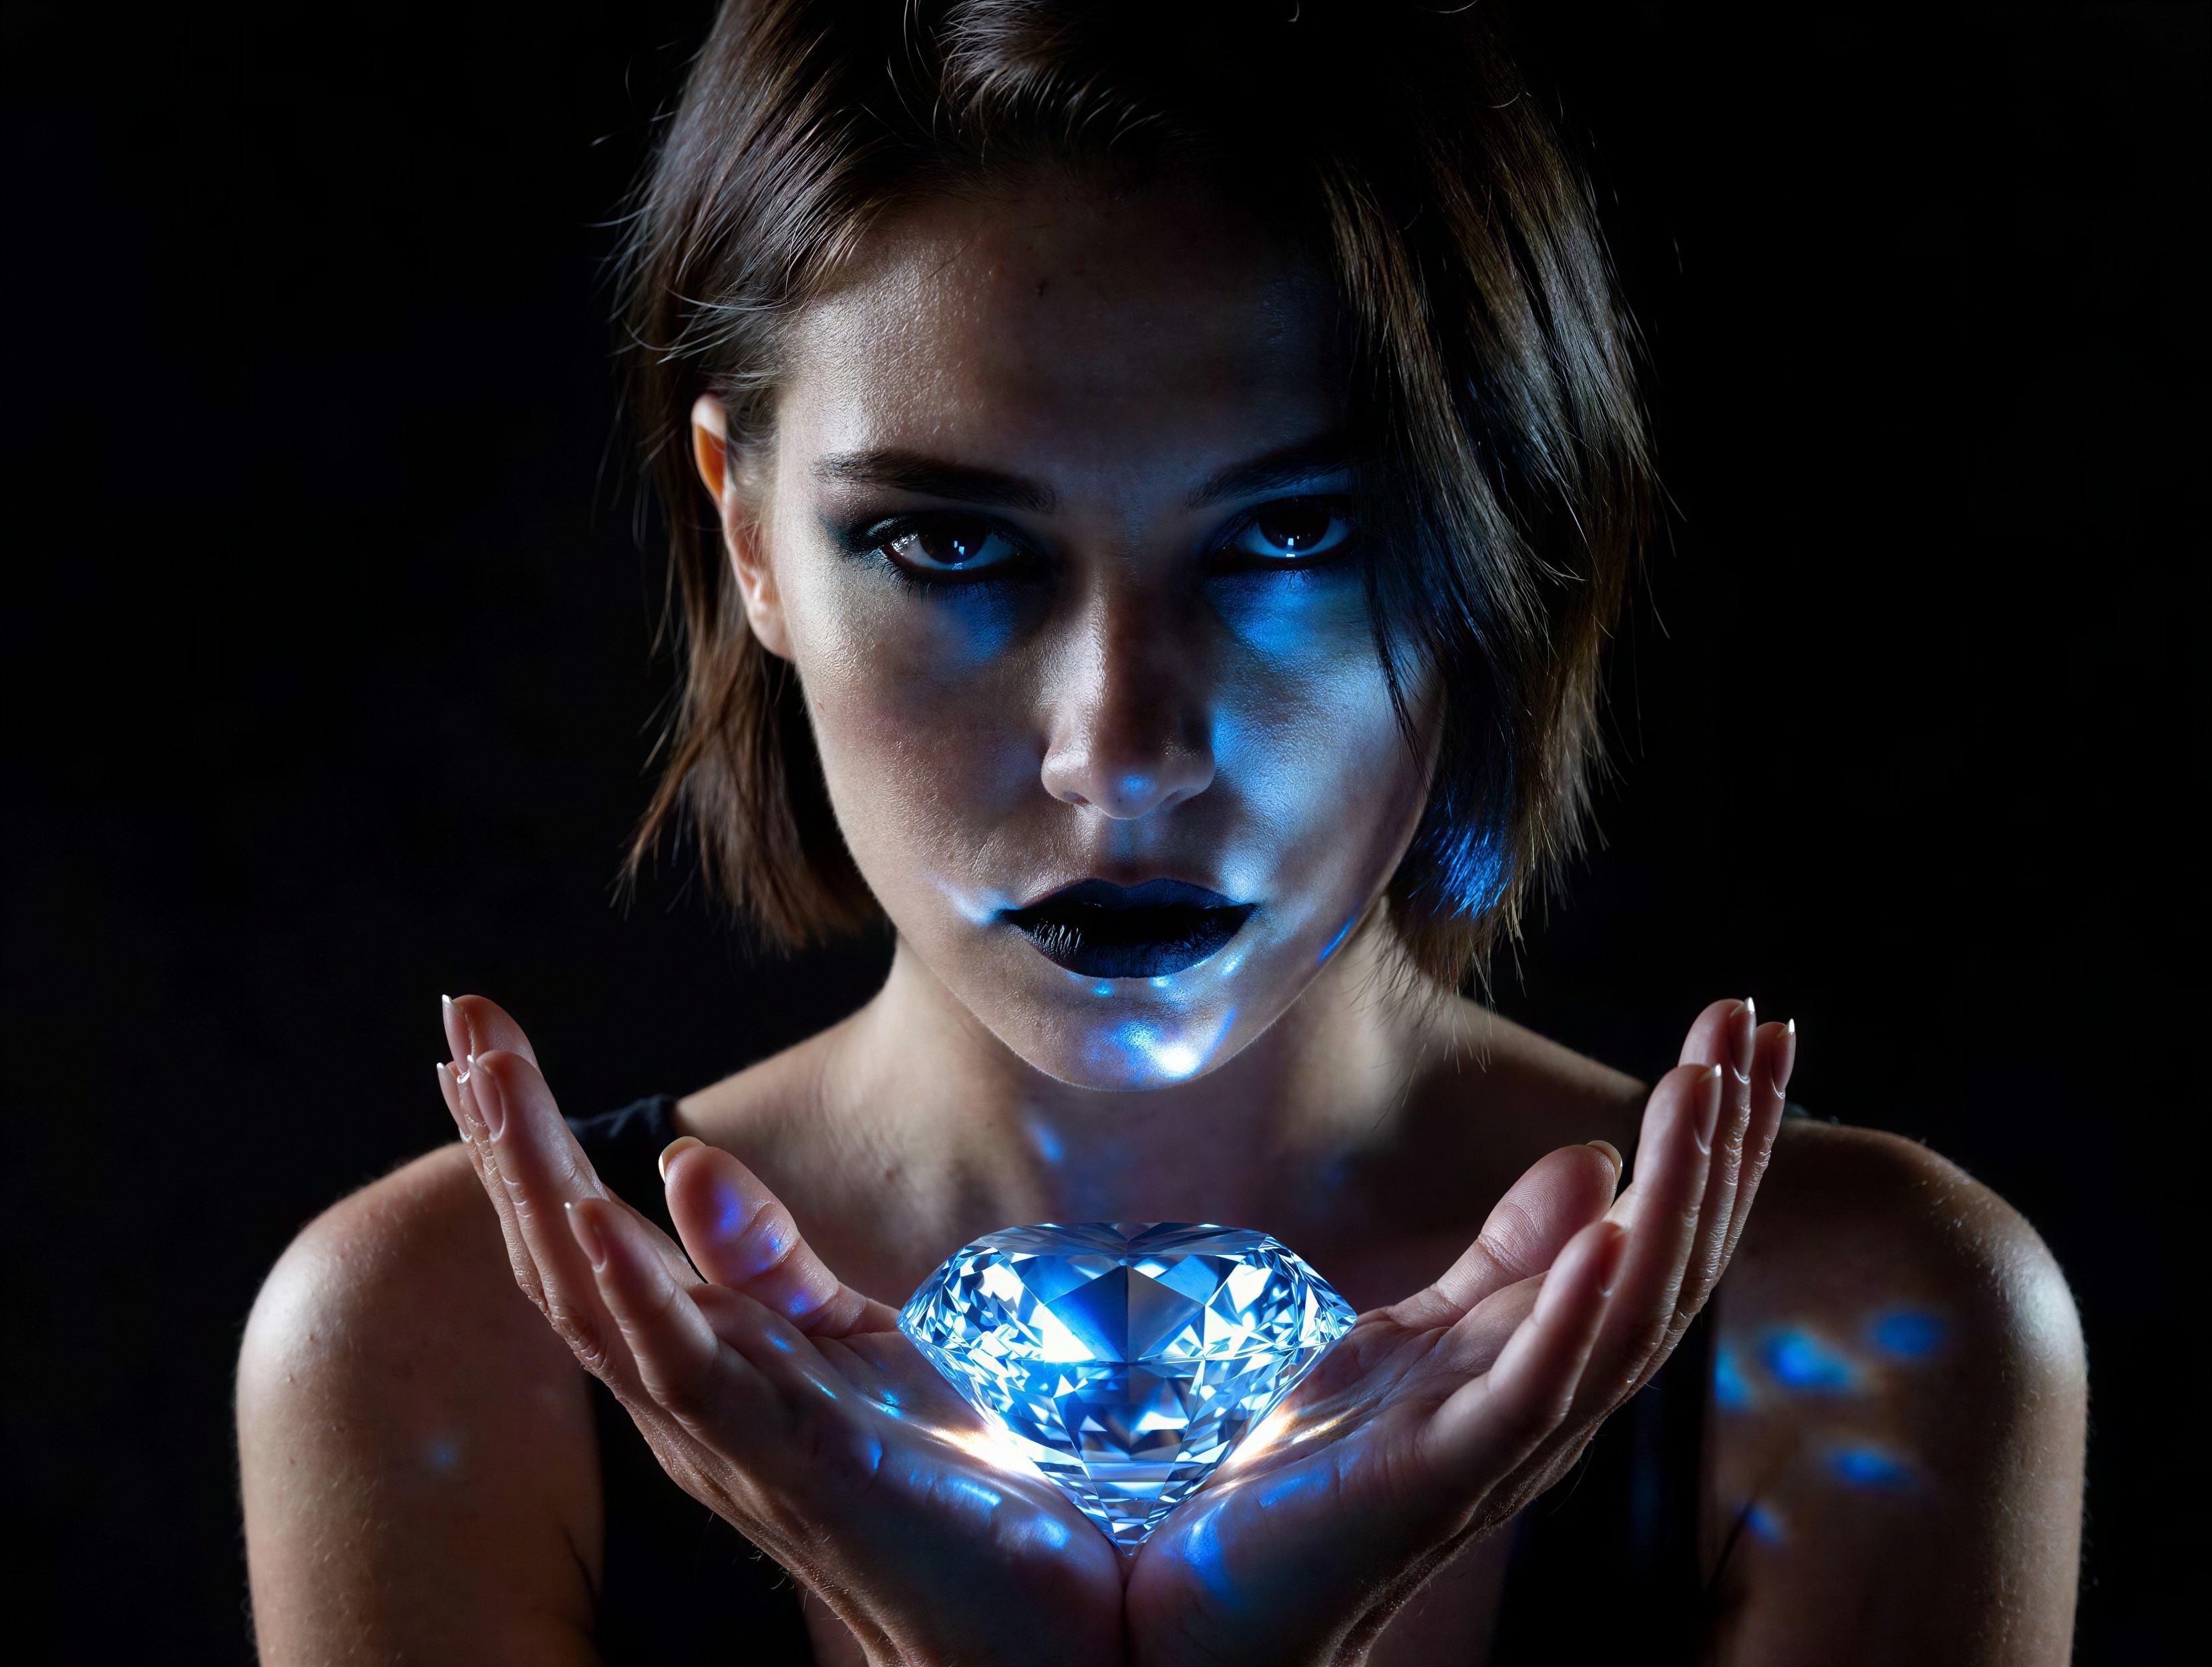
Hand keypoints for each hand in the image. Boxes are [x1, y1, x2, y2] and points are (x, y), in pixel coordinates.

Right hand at [435, 995, 1123, 1666]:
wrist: (1010, 1609)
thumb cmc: (928, 1475)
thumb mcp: (846, 1339)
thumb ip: (766, 1261)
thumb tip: (685, 1161)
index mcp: (693, 1360)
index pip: (581, 1237)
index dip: (527, 1141)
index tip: (483, 1038)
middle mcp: (679, 1397)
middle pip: (561, 1254)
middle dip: (507, 1136)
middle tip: (461, 1019)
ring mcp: (721, 1429)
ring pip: (596, 1298)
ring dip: (542, 1183)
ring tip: (495, 1079)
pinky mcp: (789, 1451)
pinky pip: (685, 1367)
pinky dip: (634, 1288)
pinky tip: (592, 1211)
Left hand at [1125, 999, 1793, 1666]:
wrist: (1229, 1598)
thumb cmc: (1327, 1470)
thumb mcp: (1423, 1332)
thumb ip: (1509, 1258)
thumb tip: (1597, 1158)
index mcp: (1553, 1353)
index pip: (1659, 1229)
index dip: (1713, 1135)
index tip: (1747, 1026)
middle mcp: (1555, 1396)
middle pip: (1668, 1261)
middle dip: (1718, 1142)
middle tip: (1751, 1026)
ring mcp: (1505, 1439)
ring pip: (1626, 1312)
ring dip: (1672, 1199)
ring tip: (1700, 1089)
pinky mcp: (1441, 1472)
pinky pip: (1533, 1391)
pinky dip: (1575, 1308)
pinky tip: (1607, 1228)